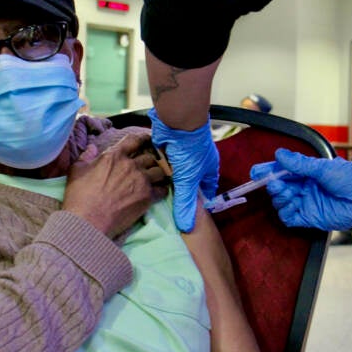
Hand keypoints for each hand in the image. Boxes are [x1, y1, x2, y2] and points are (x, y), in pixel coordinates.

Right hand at [63, 134, 168, 238]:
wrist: (88, 221)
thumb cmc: (79, 196)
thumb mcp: (76, 171)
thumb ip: (86, 156)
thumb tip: (92, 147)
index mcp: (114, 156)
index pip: (134, 140)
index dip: (143, 138)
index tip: (148, 140)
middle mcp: (130, 165)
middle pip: (149, 157)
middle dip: (149, 161)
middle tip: (148, 166)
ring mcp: (141, 180)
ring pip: (159, 171)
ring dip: (157, 174)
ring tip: (155, 179)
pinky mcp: (147, 197)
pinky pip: (163, 189)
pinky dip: (162, 190)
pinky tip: (158, 192)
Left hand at [148, 108, 218, 232]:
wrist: (177, 122)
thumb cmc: (190, 152)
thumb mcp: (188, 181)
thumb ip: (186, 204)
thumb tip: (186, 228)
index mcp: (207, 170)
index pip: (205, 190)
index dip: (199, 202)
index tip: (189, 214)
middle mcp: (194, 163)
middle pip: (187, 183)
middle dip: (179, 193)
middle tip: (168, 209)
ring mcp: (179, 156)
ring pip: (172, 174)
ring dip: (164, 181)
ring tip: (153, 198)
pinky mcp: (166, 149)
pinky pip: (160, 163)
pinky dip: (154, 169)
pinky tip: (145, 180)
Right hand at [250, 148, 351, 230]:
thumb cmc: (351, 178)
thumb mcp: (323, 167)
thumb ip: (299, 164)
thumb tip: (279, 155)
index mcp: (307, 173)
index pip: (282, 172)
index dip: (268, 171)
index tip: (255, 172)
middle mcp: (305, 188)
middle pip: (279, 187)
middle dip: (272, 185)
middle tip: (274, 183)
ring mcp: (306, 203)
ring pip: (282, 202)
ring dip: (279, 197)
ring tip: (286, 192)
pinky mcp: (310, 218)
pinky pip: (289, 217)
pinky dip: (285, 212)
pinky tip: (289, 205)